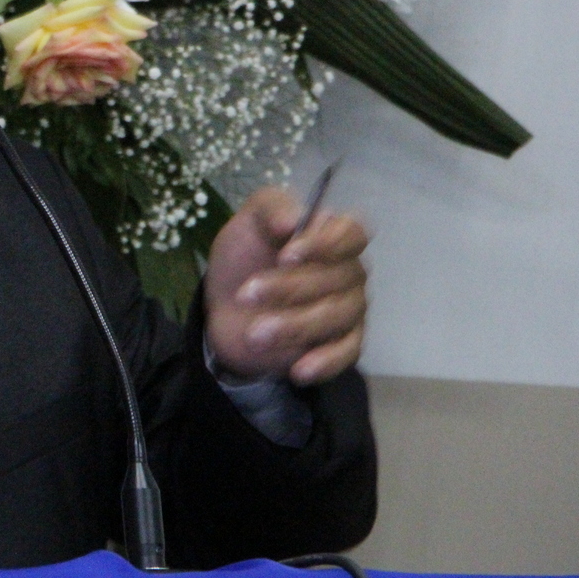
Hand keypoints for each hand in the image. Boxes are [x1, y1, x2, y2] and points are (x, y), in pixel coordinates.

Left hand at [202, 186, 368, 385]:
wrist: (225, 308)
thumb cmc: (244, 259)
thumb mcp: (246, 224)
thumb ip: (270, 208)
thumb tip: (293, 220)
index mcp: (332, 235)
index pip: (352, 234)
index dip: (325, 244)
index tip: (285, 256)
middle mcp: (349, 271)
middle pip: (339, 278)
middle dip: (289, 287)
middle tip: (246, 294)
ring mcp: (349, 308)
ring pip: (336, 316)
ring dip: (294, 324)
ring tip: (254, 333)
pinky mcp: (342, 343)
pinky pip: (347, 353)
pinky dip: (325, 361)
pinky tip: (298, 369)